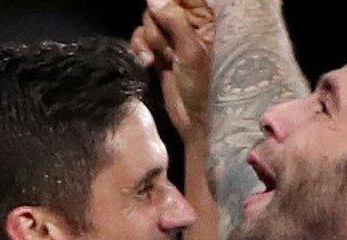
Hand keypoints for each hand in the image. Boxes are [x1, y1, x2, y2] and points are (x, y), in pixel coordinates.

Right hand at [132, 0, 214, 140]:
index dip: (169, 1)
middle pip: (161, 6)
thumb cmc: (202, 87)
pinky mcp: (160, 52)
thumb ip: (173, 21)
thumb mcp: (190, 51)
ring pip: (149, 22)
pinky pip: (142, 38)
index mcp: (206, 21)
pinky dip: (140, 49)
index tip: (160, 15)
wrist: (194, 119)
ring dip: (149, 40)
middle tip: (167, 48)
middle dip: (157, 26)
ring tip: (161, 60)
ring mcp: (173, 39)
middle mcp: (190, 26)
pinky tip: (147, 63)